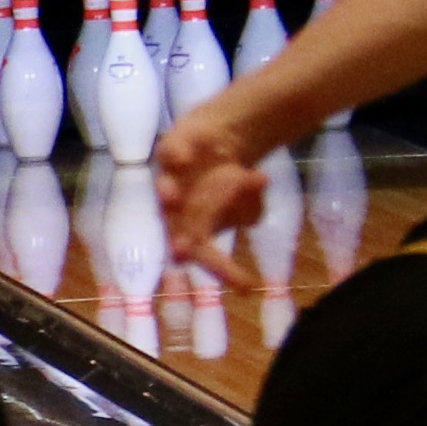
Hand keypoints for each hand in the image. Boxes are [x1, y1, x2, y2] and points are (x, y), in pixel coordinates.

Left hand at [152, 100, 275, 267]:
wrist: (217, 141)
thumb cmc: (227, 182)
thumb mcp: (249, 201)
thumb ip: (251, 203)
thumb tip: (259, 184)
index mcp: (195, 228)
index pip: (208, 255)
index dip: (225, 270)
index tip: (246, 284)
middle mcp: (177, 207)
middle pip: (176, 225)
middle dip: (179, 238)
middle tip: (183, 250)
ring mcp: (172, 176)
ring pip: (167, 187)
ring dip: (168, 194)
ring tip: (172, 196)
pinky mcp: (172, 148)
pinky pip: (171, 153)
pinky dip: (176, 156)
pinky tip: (184, 158)